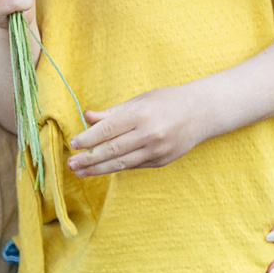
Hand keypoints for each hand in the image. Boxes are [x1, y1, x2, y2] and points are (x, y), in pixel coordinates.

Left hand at [67, 84, 214, 175]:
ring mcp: (157, 150)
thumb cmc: (167, 101)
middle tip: (71, 164)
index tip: (73, 144)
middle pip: (112, 150)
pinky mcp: (162, 161)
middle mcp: (150, 134)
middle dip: (89, 159)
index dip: (88, 139)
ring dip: (98, 169)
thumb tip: (86, 117)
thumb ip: (112, 112)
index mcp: (142, 114)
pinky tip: (101, 169)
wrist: (202, 112)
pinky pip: (134, 166)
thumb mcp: (140, 100)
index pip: (108, 130)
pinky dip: (116, 168)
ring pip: (121, 163)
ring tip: (80, 172)